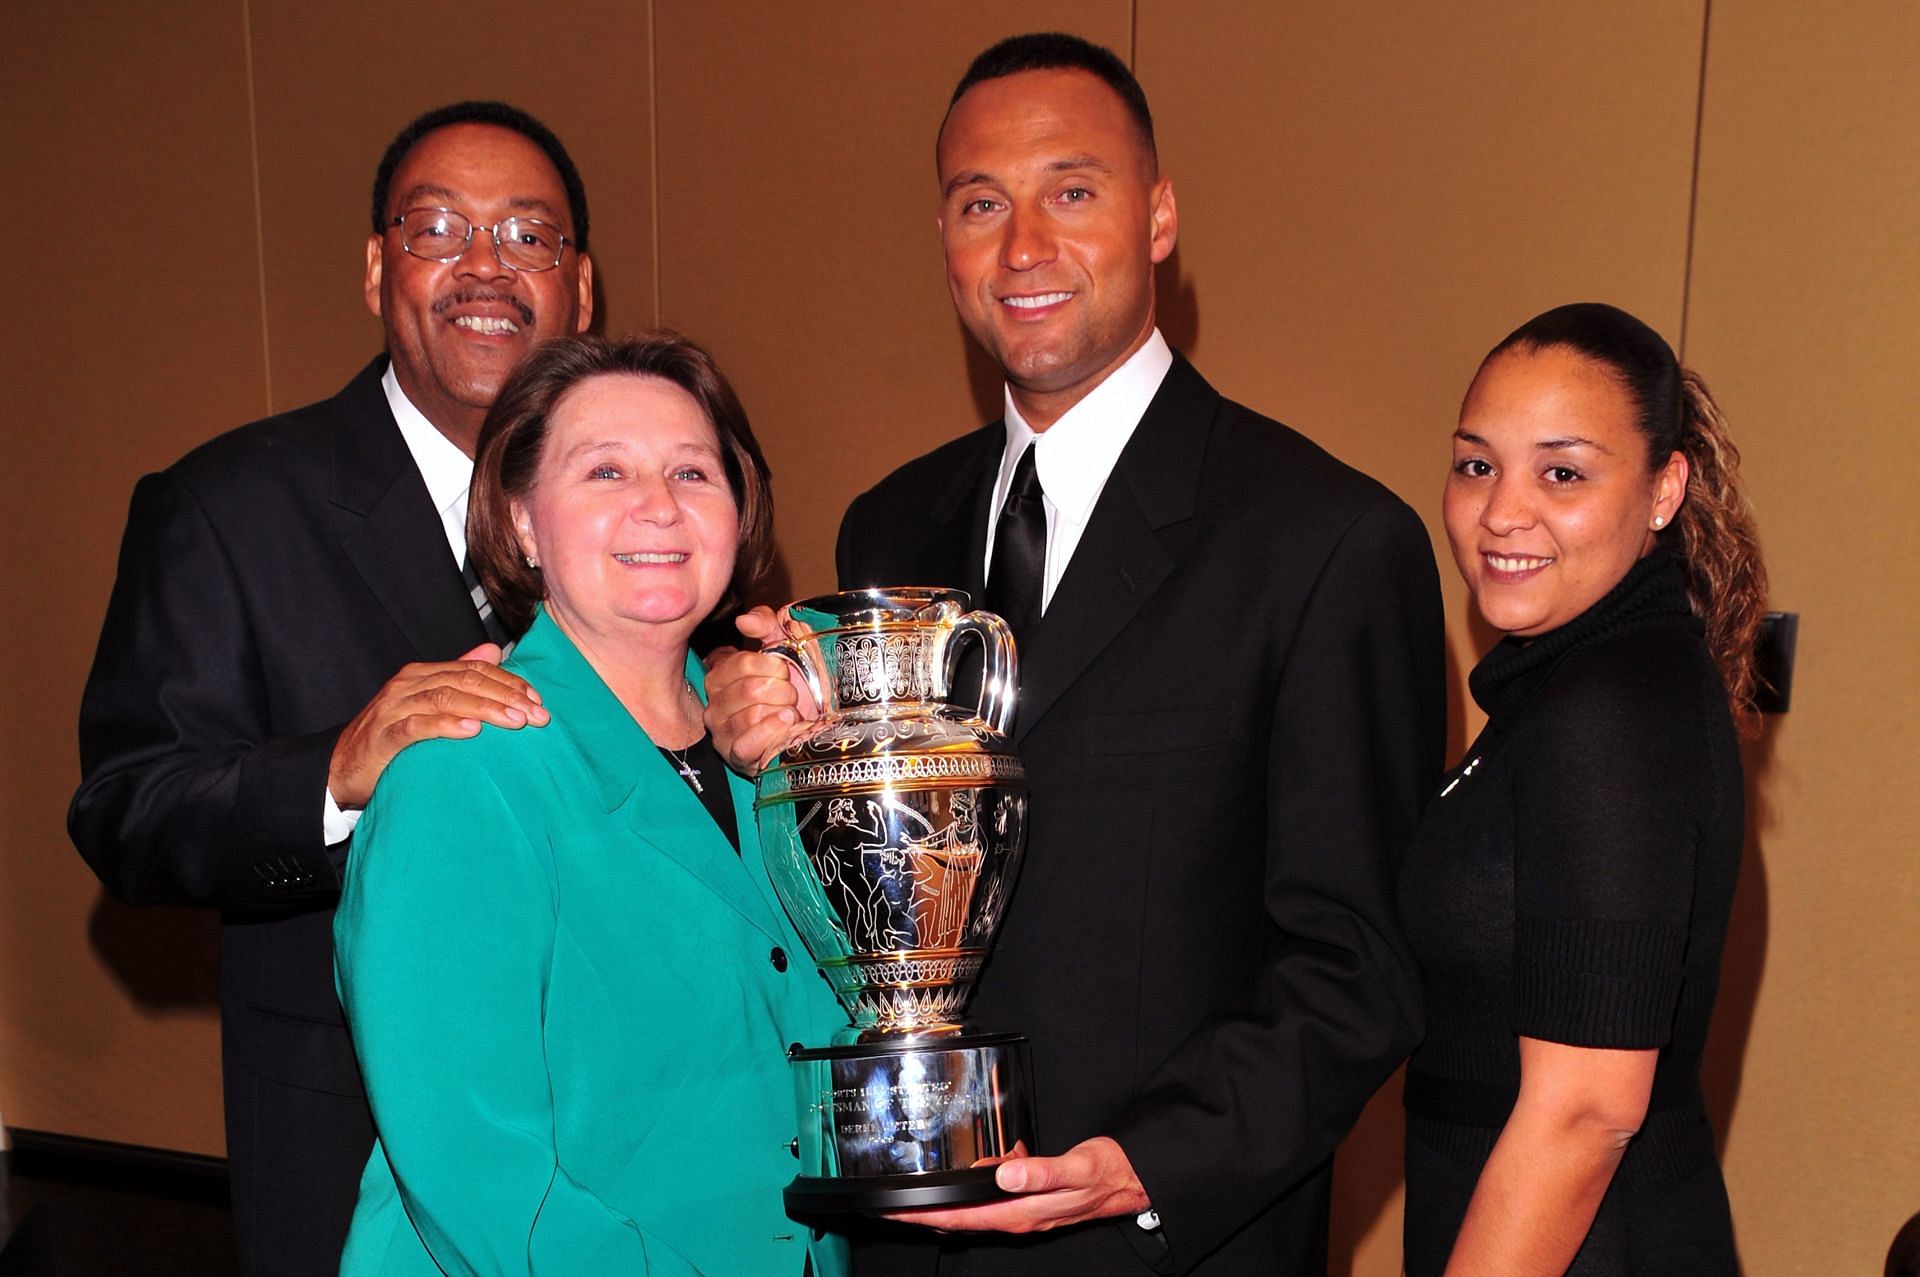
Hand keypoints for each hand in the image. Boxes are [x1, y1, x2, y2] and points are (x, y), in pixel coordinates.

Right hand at [328, 644, 548, 807]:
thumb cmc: (390, 736)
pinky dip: (446, 726)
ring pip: (446, 699)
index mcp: (422, 674)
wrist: (341, 767)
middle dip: (506, 696)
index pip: (474, 669)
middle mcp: (409, 685)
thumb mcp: (426, 704)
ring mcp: (394, 708)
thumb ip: (458, 677)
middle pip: (466, 681)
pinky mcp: (384, 736)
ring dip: (485, 708)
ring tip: (515, 721)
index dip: (508, 682)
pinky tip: (471, 730)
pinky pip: (417, 726)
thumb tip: (494, 652)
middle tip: (538, 714)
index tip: (538, 699)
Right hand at [704, 607, 816, 774]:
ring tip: (790, 713)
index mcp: (721, 674)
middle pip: (750, 690)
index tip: (785, 670)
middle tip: (791, 695)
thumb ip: (766, 625)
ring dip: (782, 712)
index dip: (772, 666)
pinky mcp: (734, 756)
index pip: (740, 663)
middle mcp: (715, 702)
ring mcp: (722, 731)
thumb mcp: (785, 645)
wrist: (815, 723)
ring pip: (752, 716)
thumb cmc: (796, 683)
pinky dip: (772, 733)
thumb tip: (743, 620)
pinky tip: (787, 725)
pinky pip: (747, 744)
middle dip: (782, 691)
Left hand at [882, 1136, 1149, 1233]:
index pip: (963, 1218)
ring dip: (941, 1207)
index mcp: (1024, 1212)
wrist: (1131, 1180)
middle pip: (959, 1220)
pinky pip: (989, 1202)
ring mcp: (1024, 1212)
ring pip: (971, 1213)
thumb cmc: (1107, 1173)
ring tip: (910, 1199)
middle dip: (923, 1215)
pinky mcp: (1029, 1202)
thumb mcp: (1078, 1168)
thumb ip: (1043, 1172)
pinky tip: (964, 1181)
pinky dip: (969, 1194)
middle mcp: (1019, 1217)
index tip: (896, 1212)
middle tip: (888, 1206)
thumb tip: (1007, 1176)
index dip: (927, 1215)